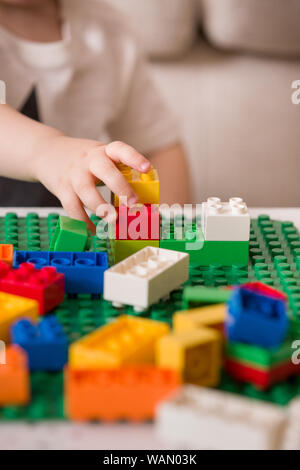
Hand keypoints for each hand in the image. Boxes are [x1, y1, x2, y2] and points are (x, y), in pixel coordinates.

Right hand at [33, 135, 150, 230]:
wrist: (46, 152)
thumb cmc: (83, 160)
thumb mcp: (101, 157)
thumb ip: (117, 172)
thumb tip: (140, 199)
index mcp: (103, 151)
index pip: (120, 149)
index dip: (134, 158)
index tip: (147, 169)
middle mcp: (88, 160)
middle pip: (105, 171)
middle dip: (120, 187)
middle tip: (132, 202)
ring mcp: (74, 174)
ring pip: (86, 191)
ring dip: (100, 207)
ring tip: (113, 219)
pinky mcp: (62, 188)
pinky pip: (72, 207)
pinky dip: (83, 221)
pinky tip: (93, 230)